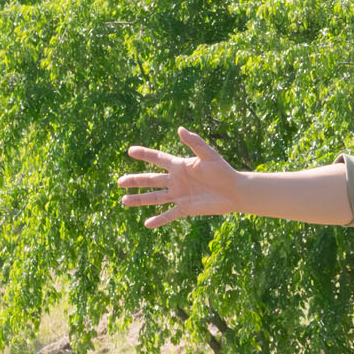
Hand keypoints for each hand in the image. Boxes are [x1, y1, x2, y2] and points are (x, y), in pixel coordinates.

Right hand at [117, 128, 241, 227]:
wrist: (235, 191)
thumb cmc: (223, 170)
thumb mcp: (209, 155)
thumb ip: (195, 142)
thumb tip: (180, 129)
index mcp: (180, 166)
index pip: (158, 158)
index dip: (145, 154)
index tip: (130, 151)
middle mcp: (176, 180)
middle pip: (151, 180)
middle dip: (135, 181)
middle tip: (119, 182)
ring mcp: (179, 195)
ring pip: (155, 198)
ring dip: (140, 200)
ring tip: (124, 201)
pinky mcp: (186, 208)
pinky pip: (169, 215)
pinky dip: (159, 220)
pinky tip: (147, 224)